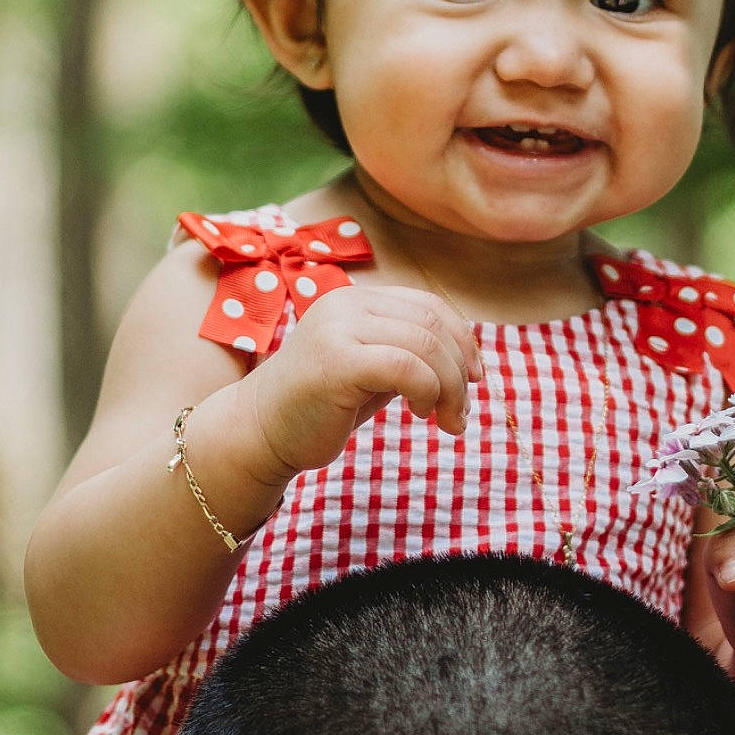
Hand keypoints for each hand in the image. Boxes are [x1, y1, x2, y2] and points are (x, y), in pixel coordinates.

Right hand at [247, 280, 480, 475]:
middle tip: (462, 412)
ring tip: (450, 421)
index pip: (428, 305)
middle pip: (432, 324)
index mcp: (356, 300)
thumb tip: (467, 359)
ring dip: (451, 388)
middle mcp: (347, 304)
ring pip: (425, 345)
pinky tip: (422, 414)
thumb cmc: (318, 408)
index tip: (476, 376)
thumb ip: (407, 353)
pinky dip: (429, 391)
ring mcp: (339, 328)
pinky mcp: (337, 360)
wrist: (258, 434)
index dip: (462, 339)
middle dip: (460, 370)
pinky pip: (406, 367)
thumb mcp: (371, 370)